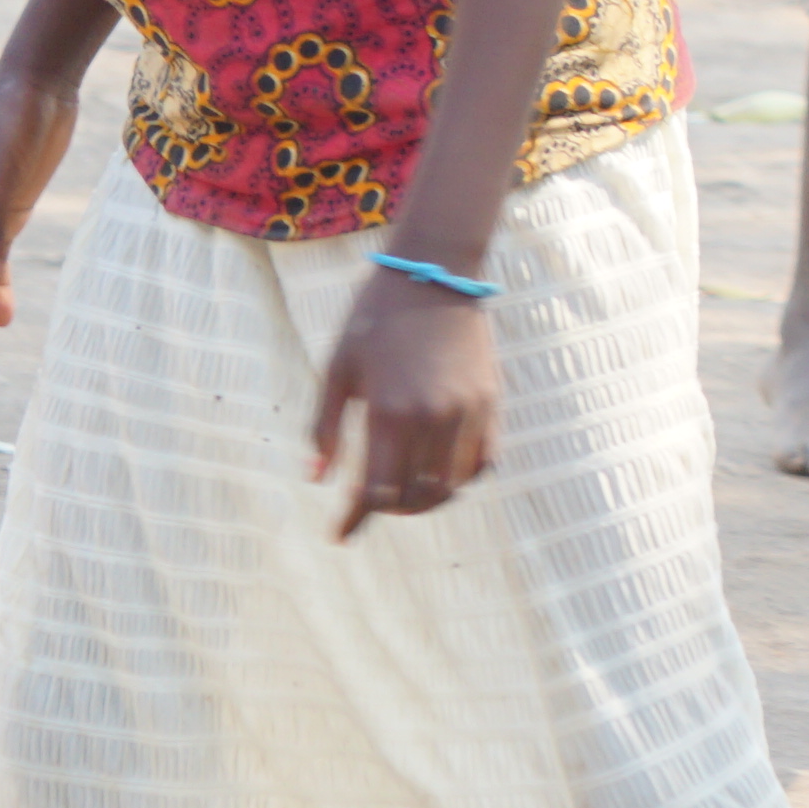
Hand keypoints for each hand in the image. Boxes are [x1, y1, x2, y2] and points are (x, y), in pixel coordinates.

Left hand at [308, 266, 503, 537]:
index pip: (376, 492)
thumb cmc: (374, 319)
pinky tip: (441, 473)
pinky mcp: (491, 402)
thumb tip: (317, 480)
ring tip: (405, 494)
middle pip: (416, 498)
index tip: (339, 534)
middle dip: (390, 511)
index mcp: (390, 412)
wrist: (434, 273)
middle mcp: (433, 418)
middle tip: (372, 505)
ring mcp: (468, 411)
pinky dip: (462, 479)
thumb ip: (326, 429)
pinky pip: (483, 461)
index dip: (355, 519)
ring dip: (426, 501)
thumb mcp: (337, 370)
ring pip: (451, 486)